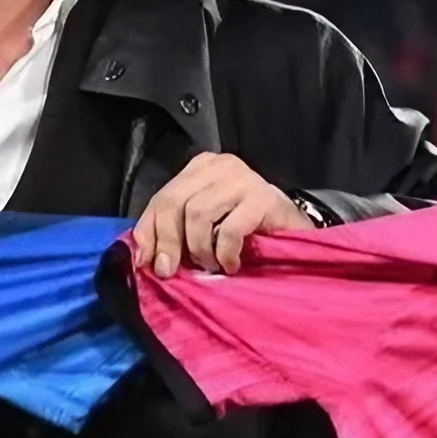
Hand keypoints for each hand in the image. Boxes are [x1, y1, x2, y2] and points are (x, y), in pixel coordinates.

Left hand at [131, 153, 314, 276]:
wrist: (294, 232)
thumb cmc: (245, 231)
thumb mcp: (202, 228)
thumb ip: (172, 232)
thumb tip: (142, 256)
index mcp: (200, 168)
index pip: (162, 197)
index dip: (149, 231)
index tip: (146, 263)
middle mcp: (220, 166)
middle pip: (174, 201)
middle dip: (168, 241)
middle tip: (171, 271)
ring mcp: (244, 178)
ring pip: (197, 213)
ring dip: (199, 249)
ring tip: (211, 265)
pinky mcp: (264, 198)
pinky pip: (229, 228)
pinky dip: (224, 252)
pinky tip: (230, 264)